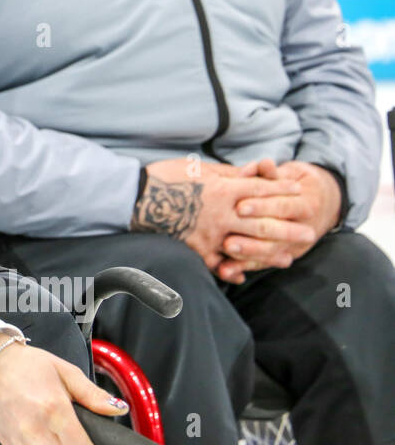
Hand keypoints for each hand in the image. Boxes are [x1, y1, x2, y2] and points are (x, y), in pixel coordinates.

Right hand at [0, 331, 125, 444]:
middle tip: (72, 427)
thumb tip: (117, 409)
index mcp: (54, 409)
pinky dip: (39, 443)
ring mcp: (22, 440)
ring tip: (46, 417)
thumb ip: (93, 395)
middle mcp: (37, 429)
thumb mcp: (65, 372)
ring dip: (57, 444)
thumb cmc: (23, 365)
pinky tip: (31, 421)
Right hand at [131, 157, 304, 273]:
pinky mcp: (194, 249)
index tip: (300, 191)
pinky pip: (216, 263)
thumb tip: (253, 173)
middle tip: (309, 234)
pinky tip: (241, 276)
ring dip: (269, 254)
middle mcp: (222, 214)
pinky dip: (229, 271)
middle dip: (288, 228)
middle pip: (263, 222)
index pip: (261, 190)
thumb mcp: (199, 168)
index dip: (282, 189)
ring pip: (247, 246)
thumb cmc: (165, 177)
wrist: (135, 197)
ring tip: (287, 258)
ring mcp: (210, 234)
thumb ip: (228, 174)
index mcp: (224, 190)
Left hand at [215, 158, 340, 282]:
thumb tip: (263, 164)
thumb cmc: (292, 184)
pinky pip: (261, 263)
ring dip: (245, 258)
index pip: (283, 206)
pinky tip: (225, 273)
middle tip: (227, 242)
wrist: (320, 201)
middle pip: (275, 235)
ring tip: (224, 260)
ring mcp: (293, 244)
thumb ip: (270, 173)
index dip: (262, 207)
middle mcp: (303, 227)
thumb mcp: (286, 175)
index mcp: (305, 204)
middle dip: (251, 240)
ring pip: (269, 253)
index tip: (240, 207)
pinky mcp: (282, 255)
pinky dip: (242, 268)